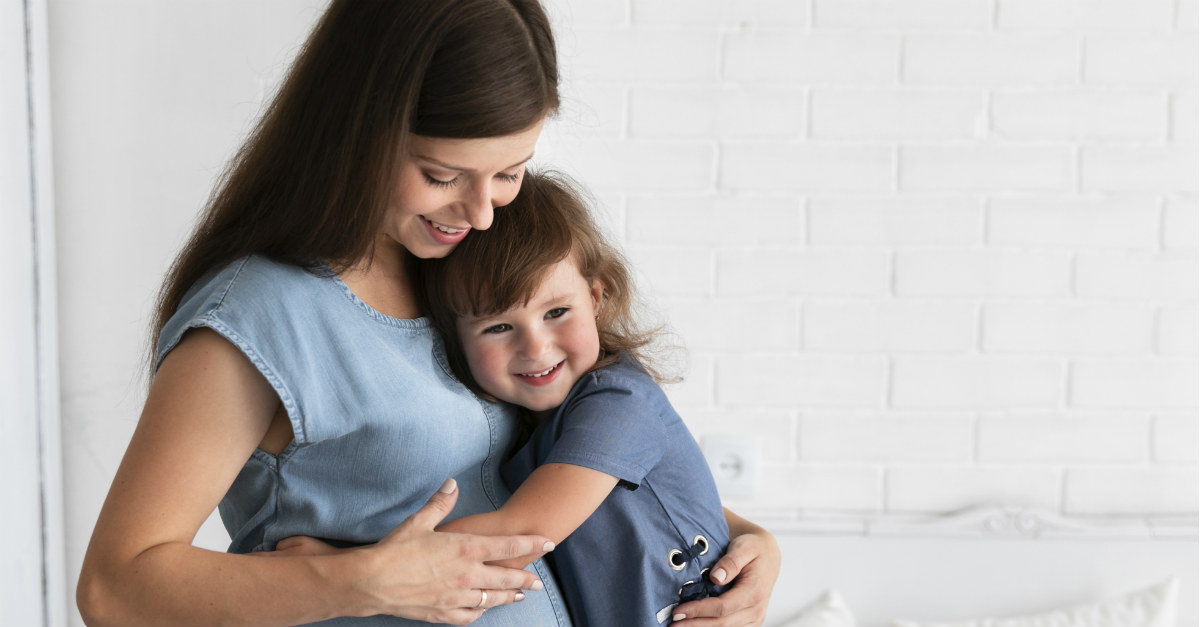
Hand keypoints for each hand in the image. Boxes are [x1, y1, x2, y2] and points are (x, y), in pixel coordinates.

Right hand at [347, 478, 554, 624]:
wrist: (371, 582)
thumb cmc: (394, 550)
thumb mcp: (419, 521)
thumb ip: (440, 503)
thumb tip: (452, 484)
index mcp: (465, 548)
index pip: (508, 545)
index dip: (531, 544)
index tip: (548, 543)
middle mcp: (468, 574)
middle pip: (507, 577)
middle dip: (526, 578)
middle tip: (539, 581)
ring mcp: (457, 596)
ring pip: (492, 598)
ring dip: (508, 596)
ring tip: (519, 595)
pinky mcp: (443, 613)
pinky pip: (469, 615)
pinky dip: (480, 611)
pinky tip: (484, 609)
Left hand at [670, 523, 779, 626]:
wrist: (768, 555)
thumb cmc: (754, 549)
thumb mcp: (744, 547)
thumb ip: (731, 561)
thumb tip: (716, 577)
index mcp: (755, 592)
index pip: (723, 607)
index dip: (699, 611)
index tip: (679, 611)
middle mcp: (757, 610)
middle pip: (722, 624)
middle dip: (695, 624)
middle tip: (672, 623)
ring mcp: (754, 619)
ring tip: (680, 626)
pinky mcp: (749, 622)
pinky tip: (696, 624)